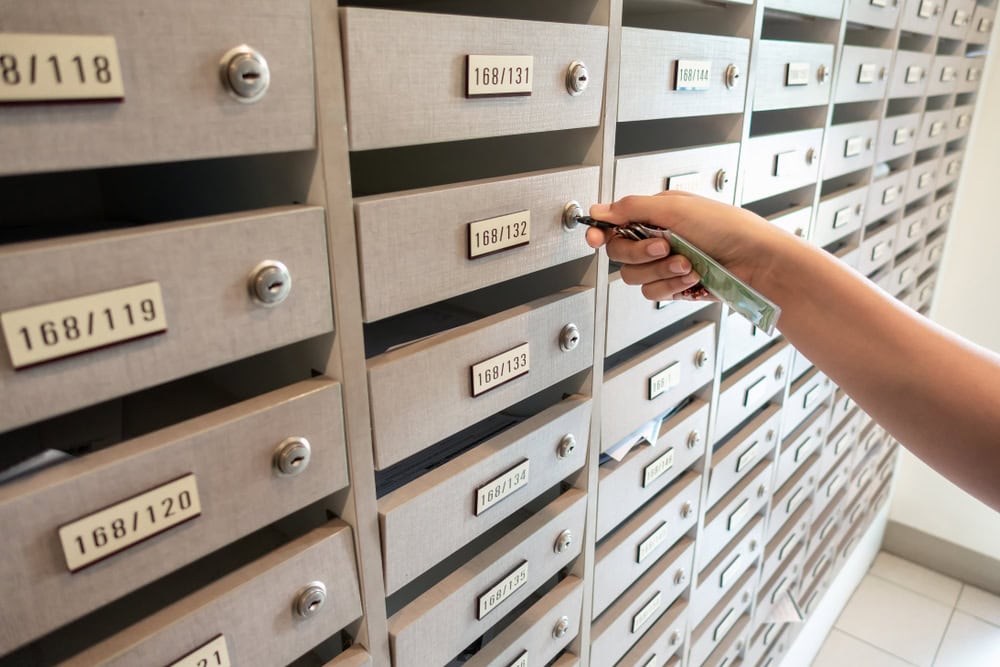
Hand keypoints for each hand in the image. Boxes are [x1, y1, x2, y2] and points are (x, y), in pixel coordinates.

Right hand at [585, 191, 785, 300]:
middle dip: (641, 252)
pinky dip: (671, 286)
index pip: (615, 224)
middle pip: (620, 253)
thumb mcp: (676, 208)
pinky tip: (692, 277)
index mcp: (656, 214)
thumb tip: (599, 210)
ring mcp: (666, 264)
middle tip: (664, 246)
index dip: (601, 232)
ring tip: (688, 263)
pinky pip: (653, 292)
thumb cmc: (728, 228)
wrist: (757, 262)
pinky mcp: (675, 286)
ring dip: (661, 271)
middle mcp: (658, 238)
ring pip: (634, 276)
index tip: (595, 238)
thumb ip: (632, 208)